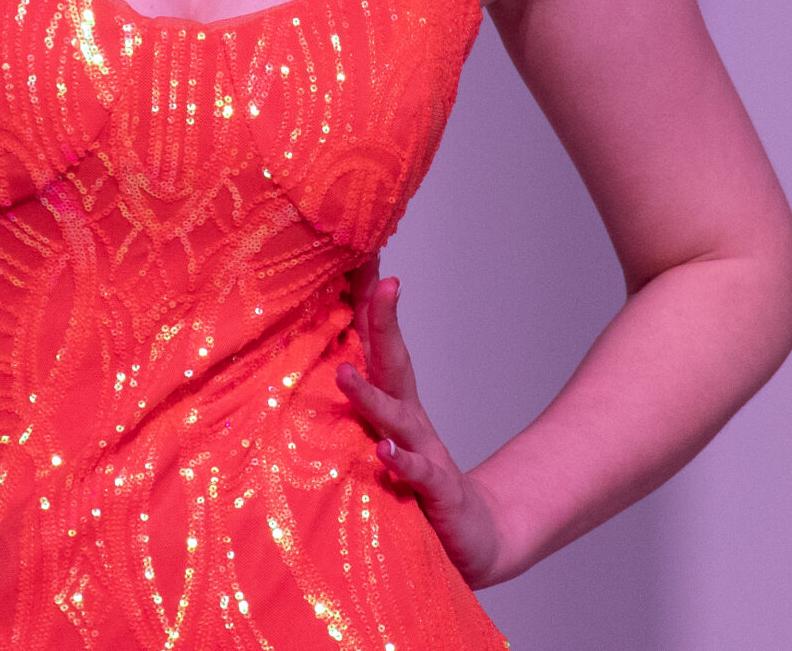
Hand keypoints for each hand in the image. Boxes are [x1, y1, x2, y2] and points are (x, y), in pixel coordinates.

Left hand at [337, 264, 504, 587]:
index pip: (380, 345)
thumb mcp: (382, 437)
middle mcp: (410, 420)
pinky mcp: (435, 492)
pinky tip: (381, 451)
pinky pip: (415, 473)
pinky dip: (398, 461)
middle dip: (382, 321)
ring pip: (396, 417)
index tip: (361, 255)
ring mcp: (424, 453)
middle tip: (374, 282)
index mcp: (395, 403)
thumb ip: (357, 405)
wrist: (479, 537)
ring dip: (369, 395)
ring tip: (344, 375)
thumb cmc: (416, 483)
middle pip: (394, 362)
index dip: (371, 302)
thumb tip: (312, 362)